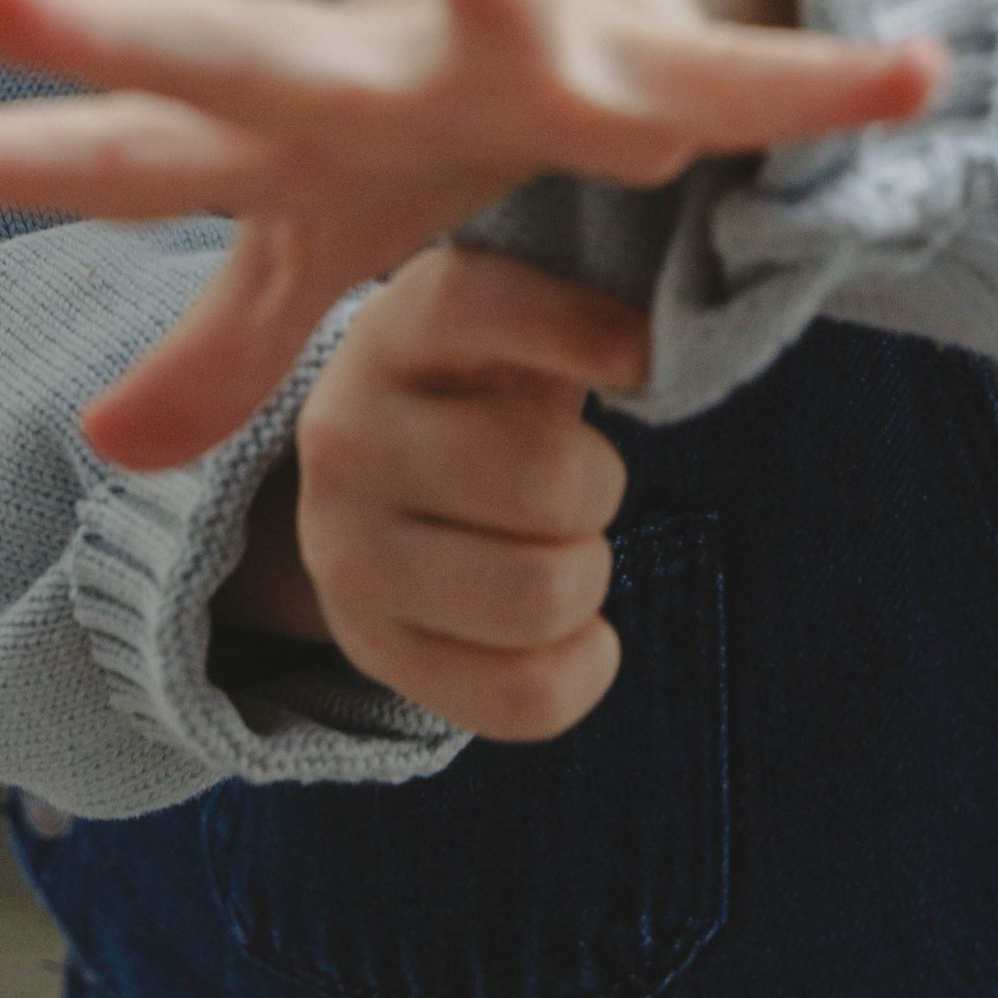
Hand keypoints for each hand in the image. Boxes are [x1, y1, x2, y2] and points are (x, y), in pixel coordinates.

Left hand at [0, 0, 942, 469]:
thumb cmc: (418, 128)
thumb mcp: (317, 246)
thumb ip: (216, 338)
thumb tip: (102, 450)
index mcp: (287, 126)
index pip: (122, 150)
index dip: (7, 152)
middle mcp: (374, 65)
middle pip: (225, 51)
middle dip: (122, 32)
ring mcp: (512, 42)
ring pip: (489, 8)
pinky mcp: (656, 48)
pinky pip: (742, 71)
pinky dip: (823, 78)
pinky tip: (914, 73)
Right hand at [227, 244, 646, 740]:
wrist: (379, 475)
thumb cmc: (486, 384)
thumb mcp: (513, 319)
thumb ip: (575, 299)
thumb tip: (651, 340)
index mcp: (389, 333)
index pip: (469, 305)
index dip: (569, 326)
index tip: (640, 354)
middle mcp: (346, 440)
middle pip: (543, 479)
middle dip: (601, 486)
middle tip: (586, 480)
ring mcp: (348, 556)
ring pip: (541, 597)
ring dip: (589, 577)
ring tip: (565, 547)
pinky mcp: (375, 652)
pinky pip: (528, 699)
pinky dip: (584, 667)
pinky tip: (573, 630)